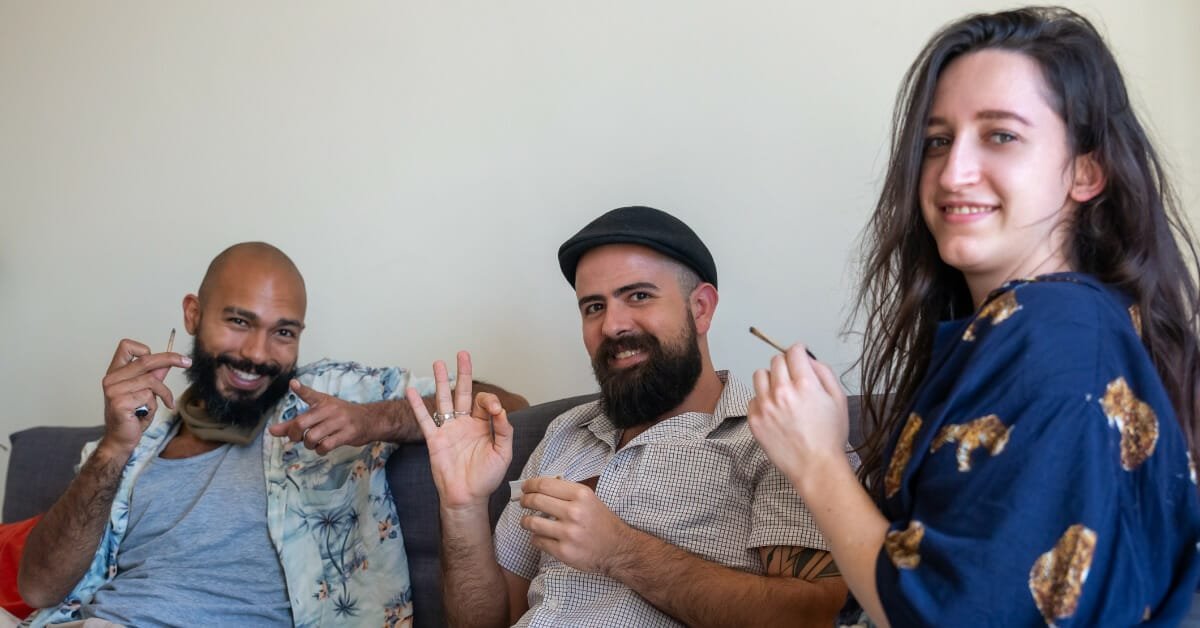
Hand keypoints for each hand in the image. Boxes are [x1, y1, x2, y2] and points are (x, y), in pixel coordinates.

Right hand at [101, 338, 190, 455]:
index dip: (145, 349)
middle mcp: (111, 378)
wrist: (122, 439)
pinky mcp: (119, 402)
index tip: (160, 359)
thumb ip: (155, 376)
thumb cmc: (133, 416)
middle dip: (170, 359)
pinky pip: (148, 396)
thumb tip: (169, 361)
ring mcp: (113, 390)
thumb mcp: (146, 391)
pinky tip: (146, 413)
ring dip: (163, 394)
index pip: (126, 346)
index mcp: (115, 372)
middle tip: (187, 362)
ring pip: (151, 381)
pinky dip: (155, 405)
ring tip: (162, 404)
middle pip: (146, 360)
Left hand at [267, 380, 377, 454]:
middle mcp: (330, 409)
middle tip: (296, 438)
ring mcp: (339, 422)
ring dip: (308, 445)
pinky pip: (326, 445)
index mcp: (322, 401)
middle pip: (302, 423)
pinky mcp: (347, 434)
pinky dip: (320, 450)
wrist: (369, 420)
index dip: (300, 389)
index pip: (310, 394)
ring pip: (312, 437)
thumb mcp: (320, 414)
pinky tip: (322, 448)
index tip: (293, 384)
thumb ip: (294, 423)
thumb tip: (271, 431)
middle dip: (294, 435)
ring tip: (313, 443)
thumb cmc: (340, 417)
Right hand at [407, 351, 512, 508]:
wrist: (467, 497)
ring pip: (444, 400)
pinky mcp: (435, 440)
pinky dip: (417, 405)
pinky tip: (411, 390)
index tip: (494, 410)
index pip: (484, 403)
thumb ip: (503, 430)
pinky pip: (425, 420)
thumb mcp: (503, 453)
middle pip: (463, 393)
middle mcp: (465, 424)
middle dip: (463, 373)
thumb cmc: (486, 478)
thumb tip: (500, 410)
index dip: (490, 402)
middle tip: (463, 354)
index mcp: (482, 426)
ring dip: (441, 381)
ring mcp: (449, 430)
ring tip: (438, 362)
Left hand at [518, 477, 633, 574]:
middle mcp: (574, 512)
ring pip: (532, 522)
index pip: (545, 484)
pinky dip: (535, 538)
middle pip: (535, 501)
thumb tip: (540, 485)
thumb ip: (567, 491)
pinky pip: (538, 541)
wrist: (617, 548)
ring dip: (525, 521)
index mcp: (581, 495)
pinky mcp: (564, 551)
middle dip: (524, 500)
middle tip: (523, 502)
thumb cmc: (601, 522)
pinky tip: (539, 536)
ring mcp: (568, 533)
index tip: (525, 487)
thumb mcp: (590, 499)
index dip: (530, 485)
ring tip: (526, 521)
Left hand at [747, 343, 849, 490]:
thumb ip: (824, 372)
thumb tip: (808, 358)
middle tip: (794, 380)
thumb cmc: (830, 436)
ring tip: (781, 395)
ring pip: (760, 375)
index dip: (798, 351)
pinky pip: (753, 398)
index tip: (799, 356)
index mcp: (805, 384)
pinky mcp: (754, 420)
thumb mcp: (838, 398)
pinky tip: (775, 413)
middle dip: (786, 366)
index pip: (793, 351)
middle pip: (776, 361)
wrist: (815, 467)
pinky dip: (762, 401)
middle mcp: (782, 391)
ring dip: (770, 380)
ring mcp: (765, 406)